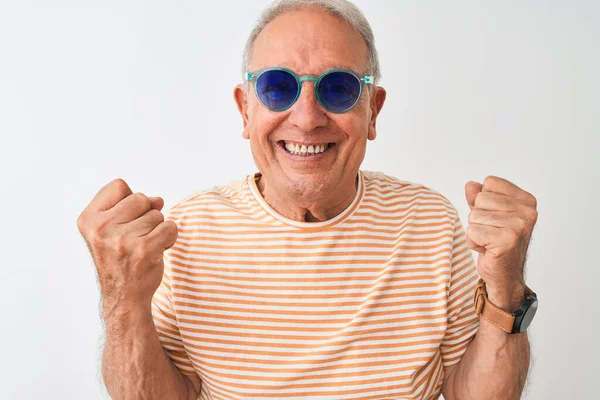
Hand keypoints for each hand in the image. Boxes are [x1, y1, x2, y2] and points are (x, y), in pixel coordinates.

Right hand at [77, 179, 177, 318]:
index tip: (124, 221)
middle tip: (135, 238)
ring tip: (143, 247)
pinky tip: (156, 251)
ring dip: (157, 229)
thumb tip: (158, 199)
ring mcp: (122, 239)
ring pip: (157, 214)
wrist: (124, 296)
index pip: (119, 185)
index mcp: (88, 220)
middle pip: (141, 198)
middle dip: (145, 215)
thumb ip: (130, 207)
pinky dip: (169, 238)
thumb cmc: (120, 260)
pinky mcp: (144, 250)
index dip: (129, 201)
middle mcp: (101, 228)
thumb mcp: (110, 229)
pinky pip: (170, 227)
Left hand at [464, 176, 537, 309]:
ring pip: (474, 215)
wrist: (505, 274)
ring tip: (489, 241)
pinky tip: (487, 249)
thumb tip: (471, 185)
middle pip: (480, 199)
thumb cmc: (496, 242)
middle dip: (478, 217)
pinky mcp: (507, 240)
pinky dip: (474, 242)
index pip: (490, 182)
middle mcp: (527, 211)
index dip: (483, 201)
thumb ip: (479, 197)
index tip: (495, 218)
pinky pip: (472, 231)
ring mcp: (519, 225)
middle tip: (491, 232)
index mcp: (526, 200)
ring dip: (475, 231)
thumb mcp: (487, 214)